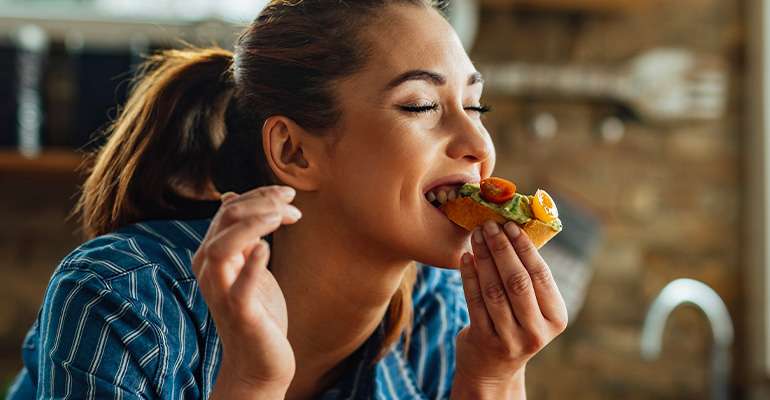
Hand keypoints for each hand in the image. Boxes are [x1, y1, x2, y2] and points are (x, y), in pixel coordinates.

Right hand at [192, 185, 301, 391]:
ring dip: (253, 224)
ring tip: (282, 216)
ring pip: (223, 247)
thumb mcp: (247, 265)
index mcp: (212, 254)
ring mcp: (221, 291)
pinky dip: (252, 264)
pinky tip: (267, 248)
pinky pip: (239, 286)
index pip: (228, 210)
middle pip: (225, 220)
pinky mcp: (239, 312)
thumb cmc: (257, 310)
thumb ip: (239, 235)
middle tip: (293, 204)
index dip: (259, 195)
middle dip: (261, 203)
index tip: (289, 194)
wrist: (258, 361)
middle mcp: (209, 269)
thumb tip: (230, 197)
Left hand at [453, 220, 567, 395]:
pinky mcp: (484, 340)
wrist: (493, 369)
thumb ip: (530, 278)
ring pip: (494, 290)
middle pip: (517, 281)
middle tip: (489, 225)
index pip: (541, 275)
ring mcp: (510, 338)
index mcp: (556, 318)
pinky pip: (475, 300)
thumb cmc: (514, 325)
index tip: (511, 225)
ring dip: (484, 258)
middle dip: (502, 249)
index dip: (525, 248)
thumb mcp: (532, 309)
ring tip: (476, 236)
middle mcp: (536, 331)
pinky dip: (469, 275)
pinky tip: (465, 258)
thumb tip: (514, 229)